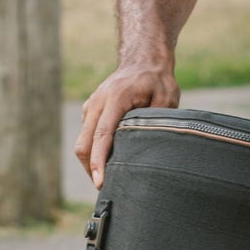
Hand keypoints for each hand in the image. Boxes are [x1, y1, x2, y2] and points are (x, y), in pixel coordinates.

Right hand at [75, 62, 180, 187]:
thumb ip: (158, 120)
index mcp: (115, 99)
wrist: (142, 59)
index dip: (99, 162)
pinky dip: (93, 151)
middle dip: (91, 169)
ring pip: (83, 142)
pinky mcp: (90, 110)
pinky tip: (109, 161)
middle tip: (107, 189)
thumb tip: (152, 147)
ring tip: (109, 179)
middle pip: (84, 144)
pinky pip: (87, 136)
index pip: (102, 136)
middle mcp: (98, 102)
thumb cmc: (157, 80)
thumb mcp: (166, 97)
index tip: (100, 183)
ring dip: (91, 162)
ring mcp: (91, 106)